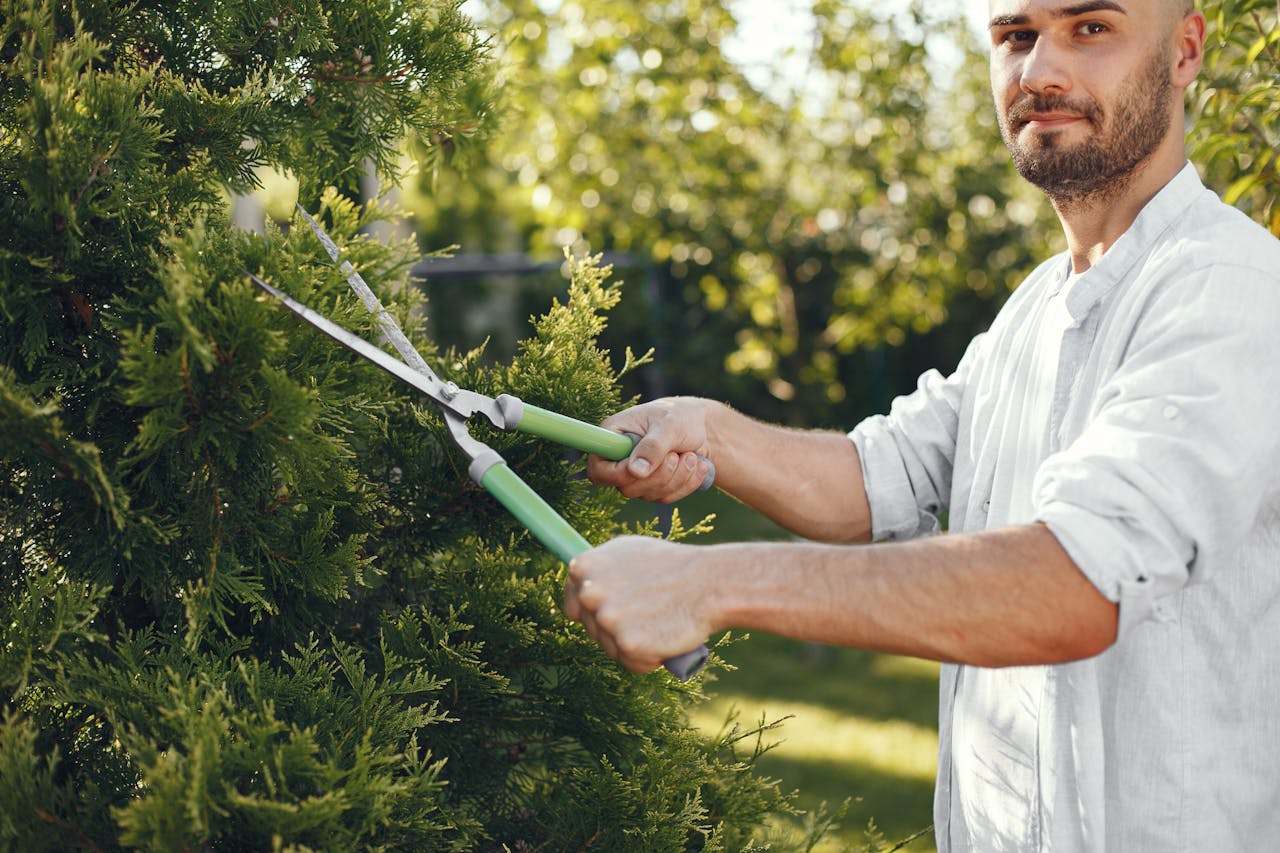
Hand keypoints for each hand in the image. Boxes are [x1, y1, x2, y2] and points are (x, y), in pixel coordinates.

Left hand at [564, 536, 715, 672]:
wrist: (709, 583)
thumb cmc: (672, 565)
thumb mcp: (628, 551)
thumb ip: (600, 567)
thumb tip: (581, 583)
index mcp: (584, 568)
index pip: (571, 606)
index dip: (594, 613)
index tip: (615, 615)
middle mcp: (589, 594)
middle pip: (592, 630)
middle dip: (617, 630)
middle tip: (647, 617)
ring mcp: (607, 620)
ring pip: (611, 649)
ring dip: (633, 646)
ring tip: (658, 625)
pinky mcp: (627, 644)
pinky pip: (631, 664)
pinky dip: (648, 660)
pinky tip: (664, 641)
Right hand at [588, 397, 716, 502]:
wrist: (700, 426)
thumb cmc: (680, 416)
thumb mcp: (669, 425)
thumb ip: (652, 447)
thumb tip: (636, 472)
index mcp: (612, 436)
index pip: (598, 469)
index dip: (617, 475)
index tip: (642, 468)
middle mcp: (619, 459)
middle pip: (627, 488)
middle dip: (659, 475)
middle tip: (677, 455)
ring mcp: (636, 476)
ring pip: (650, 495)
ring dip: (678, 477)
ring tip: (691, 455)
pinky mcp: (654, 487)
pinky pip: (667, 498)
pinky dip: (687, 483)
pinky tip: (697, 465)